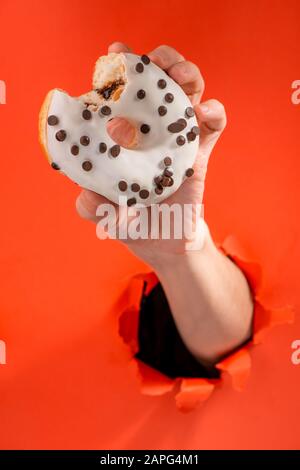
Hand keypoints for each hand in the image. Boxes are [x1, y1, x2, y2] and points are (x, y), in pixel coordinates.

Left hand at [76, 42, 226, 266]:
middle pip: (159, 81)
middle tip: (156, 61)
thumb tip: (86, 194)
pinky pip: (212, 124)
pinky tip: (205, 112)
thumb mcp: (103, 215)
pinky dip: (213, 112)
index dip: (119, 69)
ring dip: (188, 75)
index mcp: (124, 134)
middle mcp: (151, 128)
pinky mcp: (200, 151)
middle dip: (161, 61)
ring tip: (182, 76)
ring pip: (188, 91)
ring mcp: (177, 136)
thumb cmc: (130, 222)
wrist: (164, 243)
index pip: (122, 92)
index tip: (114, 53)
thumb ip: (91, 206)